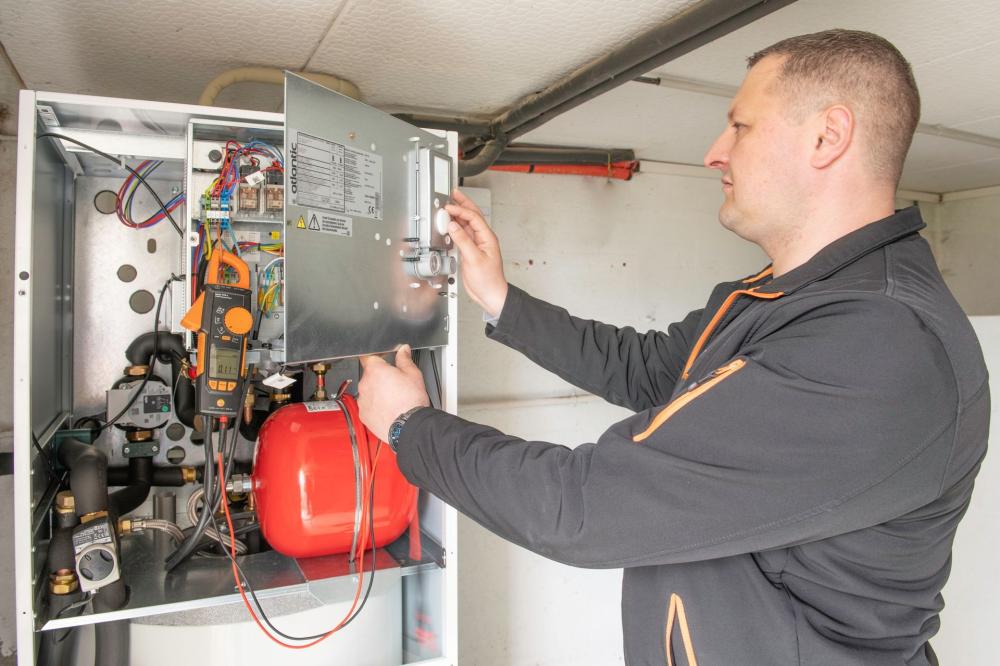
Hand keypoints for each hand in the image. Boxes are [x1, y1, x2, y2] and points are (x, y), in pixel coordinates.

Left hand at [358, 345, 430, 442]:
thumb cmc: (411, 401)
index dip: (376, 357)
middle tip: (395, 383)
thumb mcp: (413, 374)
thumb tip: (403, 350)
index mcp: (375, 370)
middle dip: (380, 377)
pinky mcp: (363, 415)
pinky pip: (367, 406)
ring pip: (368, 391)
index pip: (368, 356)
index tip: (382, 360)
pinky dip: (375, 406)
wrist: (409, 426)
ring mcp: (362, 400)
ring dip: (377, 392)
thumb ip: (405, 359)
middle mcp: (365, 384)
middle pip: (369, 376)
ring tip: (393, 399)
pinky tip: (388, 409)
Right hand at [444, 188, 508, 318]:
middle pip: (472, 216)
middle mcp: (483, 239)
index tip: (449, 208)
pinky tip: (449, 225)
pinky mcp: (470, 252)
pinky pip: (462, 235)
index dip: (461, 210)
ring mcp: (476, 245)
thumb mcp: (474, 259)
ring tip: (449, 207)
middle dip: (463, 204)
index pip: (473, 218)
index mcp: (487, 238)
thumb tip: (453, 226)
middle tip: (453, 194)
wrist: (490, 294)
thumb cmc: (489, 280)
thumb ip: (463, 241)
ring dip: (457, 215)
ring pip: (466, 225)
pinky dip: (455, 228)